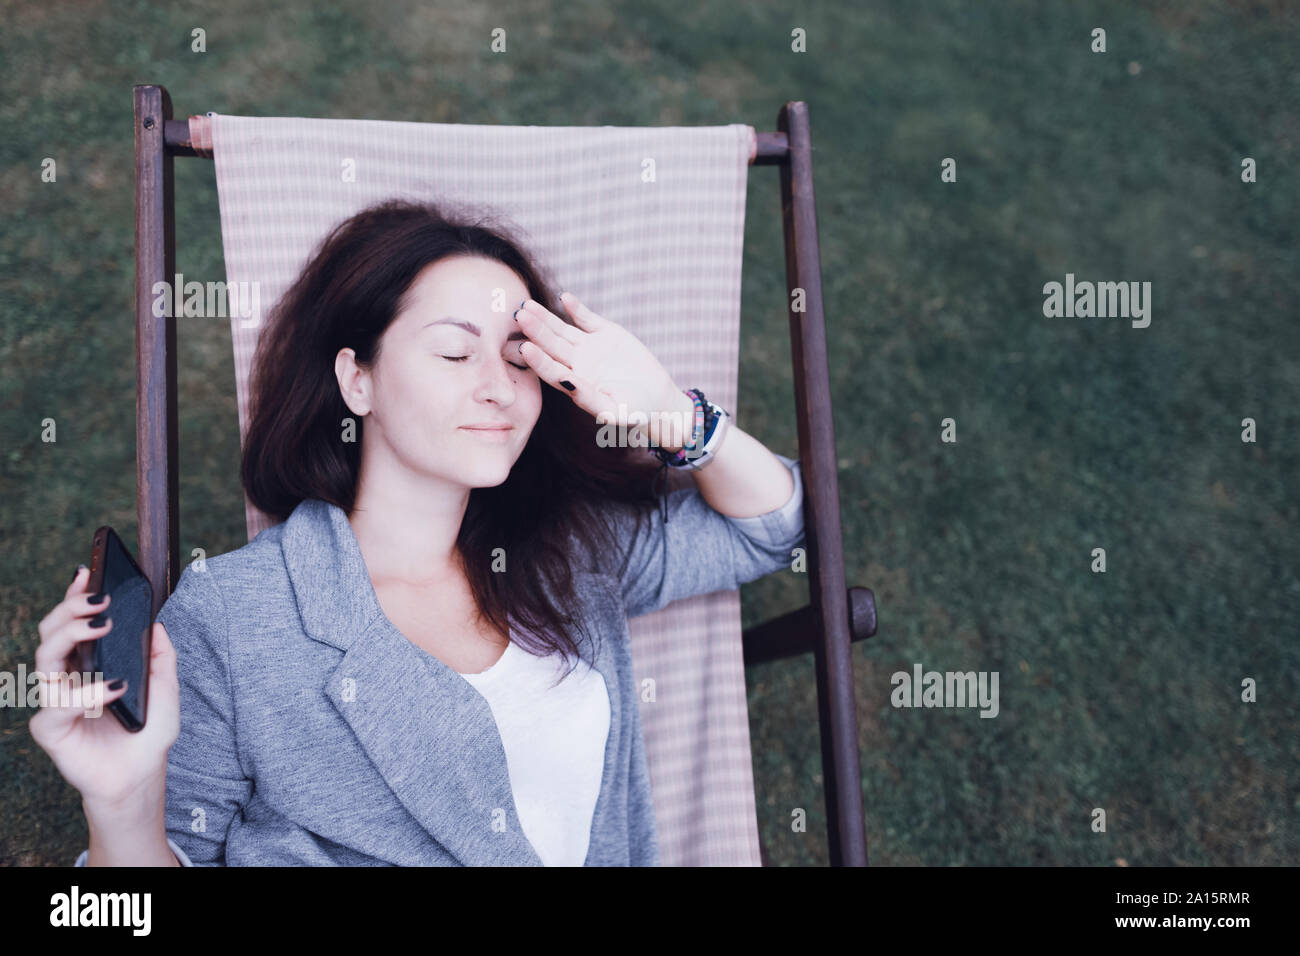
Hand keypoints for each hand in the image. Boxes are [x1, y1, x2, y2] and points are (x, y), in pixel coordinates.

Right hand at [28, 565, 179, 808]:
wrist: (139, 777)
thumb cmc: (147, 734)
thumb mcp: (166, 688)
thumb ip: (162, 657)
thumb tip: (157, 625)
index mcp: (88, 664)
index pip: (73, 624)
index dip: (75, 597)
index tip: (88, 573)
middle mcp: (67, 678)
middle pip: (52, 633)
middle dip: (71, 609)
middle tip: (100, 601)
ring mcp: (55, 701)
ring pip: (45, 658)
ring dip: (72, 636)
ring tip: (103, 626)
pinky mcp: (50, 728)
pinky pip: (58, 704)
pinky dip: (87, 693)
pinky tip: (112, 687)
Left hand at [513, 293, 694, 448]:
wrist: (656, 397)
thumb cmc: (634, 411)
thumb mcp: (614, 411)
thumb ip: (590, 398)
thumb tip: (568, 384)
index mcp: (573, 385)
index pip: (551, 370)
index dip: (538, 360)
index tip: (525, 348)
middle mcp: (575, 364)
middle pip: (550, 346)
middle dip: (535, 331)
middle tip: (519, 316)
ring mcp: (588, 347)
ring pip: (562, 330)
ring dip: (546, 317)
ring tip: (529, 305)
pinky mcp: (604, 333)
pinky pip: (586, 319)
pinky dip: (576, 308)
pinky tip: (565, 298)